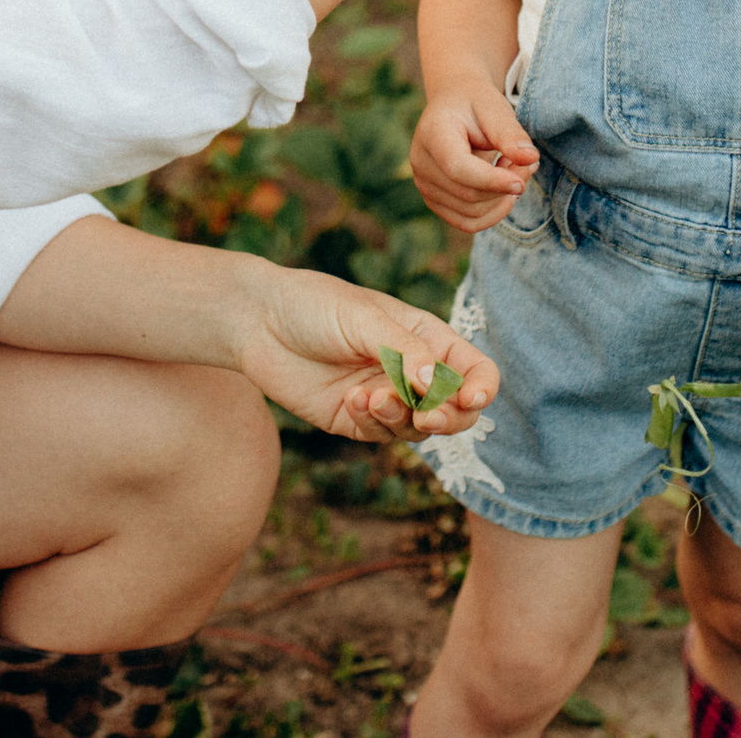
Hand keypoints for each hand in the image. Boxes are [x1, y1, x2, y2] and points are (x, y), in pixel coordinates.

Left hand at [233, 267, 498, 443]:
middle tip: (427, 415)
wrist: (259, 321)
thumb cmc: (316, 305)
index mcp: (426, 338)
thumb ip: (403, 352)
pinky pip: (380, 435)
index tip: (471, 399)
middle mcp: (412, 372)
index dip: (482, 387)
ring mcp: (386, 398)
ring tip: (372, 398)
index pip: (473, 369)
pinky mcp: (356, 420)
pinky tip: (352, 400)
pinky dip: (373, 422)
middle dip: (448, 417)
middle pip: (455, 410)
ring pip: (419, 429)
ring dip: (402, 419)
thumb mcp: (365, 318)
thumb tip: (436, 387)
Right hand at [409, 87, 538, 233]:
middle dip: (506, 185)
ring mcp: (424, 185)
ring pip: (472, 213)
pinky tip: (504, 189)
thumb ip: (510, 133)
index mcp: (432, 134)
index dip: (492, 181)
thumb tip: (530, 158)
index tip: (521, 182)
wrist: (454, 105)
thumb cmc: (475, 104)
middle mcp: (421, 163)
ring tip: (515, 169)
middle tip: (529, 163)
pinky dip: (493, 211)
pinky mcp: (435, 200)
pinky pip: (468, 222)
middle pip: (469, 194)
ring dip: (502, 199)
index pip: (459, 169)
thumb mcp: (495, 108)